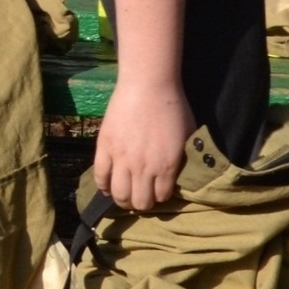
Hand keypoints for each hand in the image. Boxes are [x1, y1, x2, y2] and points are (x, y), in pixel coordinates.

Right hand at [93, 79, 195, 211]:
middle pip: (139, 202)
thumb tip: (179, 174)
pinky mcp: (105, 147)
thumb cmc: (172, 107)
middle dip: (141, 203)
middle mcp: (143, 168)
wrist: (148, 85)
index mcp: (166, 167)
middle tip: (141, 194)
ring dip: (122, 199)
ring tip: (124, 193)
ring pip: (119, 194)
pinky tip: (107, 186)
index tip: (158, 190)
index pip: (161, 197)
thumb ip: (183, 159)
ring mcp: (122, 159)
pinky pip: (100, 176)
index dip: (160, 196)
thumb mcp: (188, 136)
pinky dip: (103, 186)